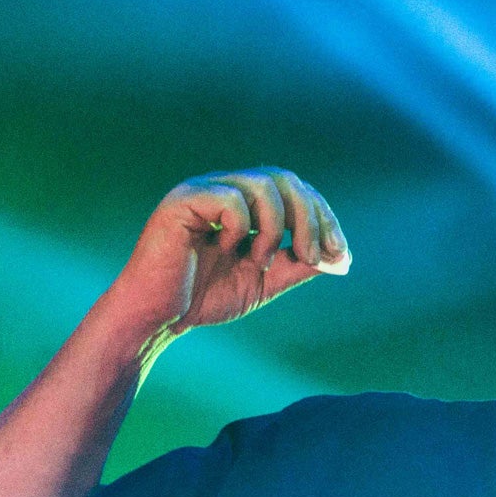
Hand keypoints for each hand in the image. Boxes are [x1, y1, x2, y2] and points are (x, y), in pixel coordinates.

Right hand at [108, 168, 349, 336]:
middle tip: (315, 256)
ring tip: (260, 262)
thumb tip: (340, 257)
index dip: (322, 217)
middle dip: (310, 218)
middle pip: (284, 179)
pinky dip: (240, 228)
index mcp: (243, 202)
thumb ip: (297, 264)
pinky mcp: (183, 201)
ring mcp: (202, 190)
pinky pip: (231, 199)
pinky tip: (224, 251)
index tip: (339, 254)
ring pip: (263, 185)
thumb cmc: (201, 300)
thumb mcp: (263, 282)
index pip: (294, 190)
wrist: (155, 318)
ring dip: (275, 228)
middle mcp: (223, 188)